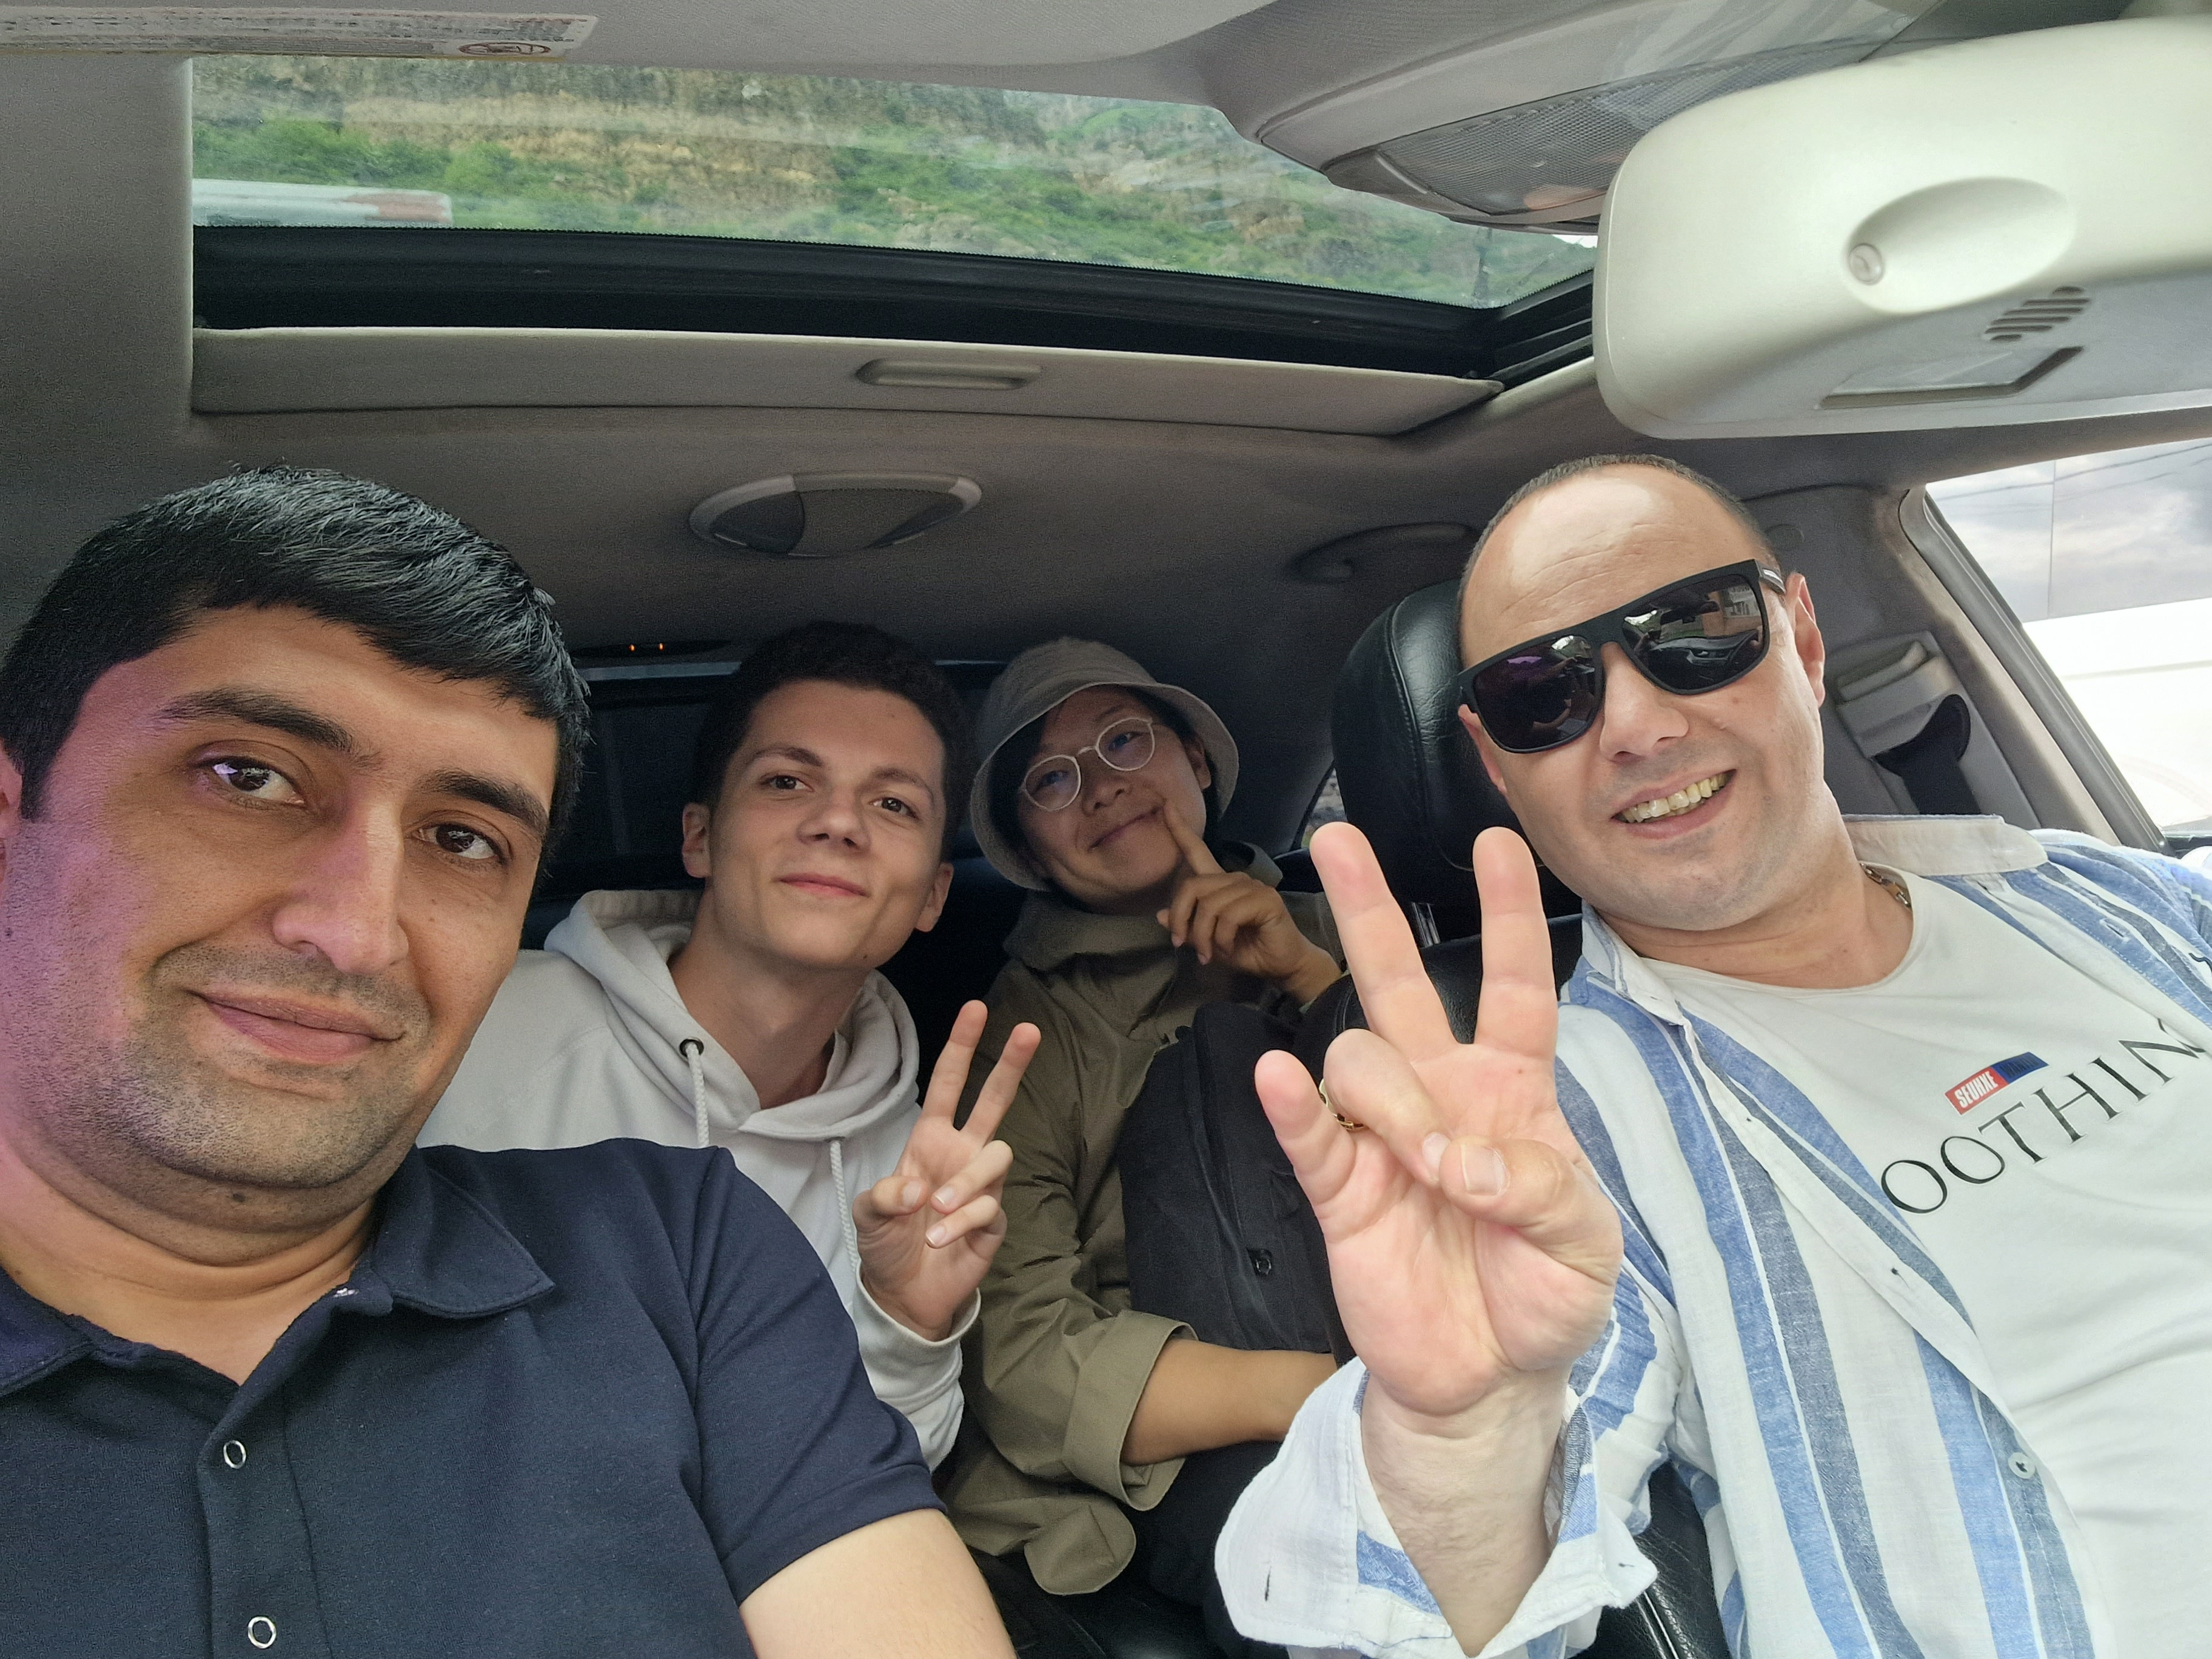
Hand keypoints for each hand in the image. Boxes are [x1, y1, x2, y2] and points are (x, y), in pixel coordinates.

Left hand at [855, 1002, 1039, 1341]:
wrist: (903, 1292)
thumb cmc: (887, 1242)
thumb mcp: (868, 1213)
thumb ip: (885, 1195)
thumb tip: (917, 1188)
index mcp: (930, 1140)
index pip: (947, 1085)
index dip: (960, 1048)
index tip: (976, 1009)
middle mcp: (962, 1154)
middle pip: (995, 1101)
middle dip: (1010, 1065)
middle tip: (1028, 1030)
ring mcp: (981, 1186)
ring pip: (996, 1158)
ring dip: (965, 1184)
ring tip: (933, 1213)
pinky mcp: (993, 1219)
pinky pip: (989, 1207)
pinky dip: (961, 1221)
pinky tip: (939, 1239)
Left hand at [1157, 809, 1338, 1002]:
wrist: (1282, 965)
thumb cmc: (1247, 950)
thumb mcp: (1209, 941)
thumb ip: (1188, 927)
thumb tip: (1159, 915)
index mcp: (1220, 884)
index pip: (1197, 851)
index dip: (1180, 830)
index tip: (1166, 806)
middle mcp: (1235, 879)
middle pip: (1193, 886)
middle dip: (1181, 920)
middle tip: (1183, 945)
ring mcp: (1252, 886)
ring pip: (1209, 905)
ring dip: (1203, 936)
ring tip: (1209, 954)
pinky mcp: (1266, 899)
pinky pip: (1228, 916)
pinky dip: (1222, 938)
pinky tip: (1228, 948)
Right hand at [1253, 823, 1620, 1426]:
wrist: (1489, 1381)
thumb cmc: (1546, 1297)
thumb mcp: (1587, 1245)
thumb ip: (1542, 1188)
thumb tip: (1460, 1158)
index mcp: (1514, 1092)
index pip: (1514, 986)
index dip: (1508, 915)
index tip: (1496, 841)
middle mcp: (1441, 1095)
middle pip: (1400, 983)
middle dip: (1370, 909)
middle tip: (1339, 838)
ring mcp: (1383, 1136)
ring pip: (1359, 1058)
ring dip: (1391, 1096)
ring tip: (1421, 1163)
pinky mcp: (1337, 1187)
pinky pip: (1306, 1132)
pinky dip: (1291, 1104)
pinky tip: (1279, 1078)